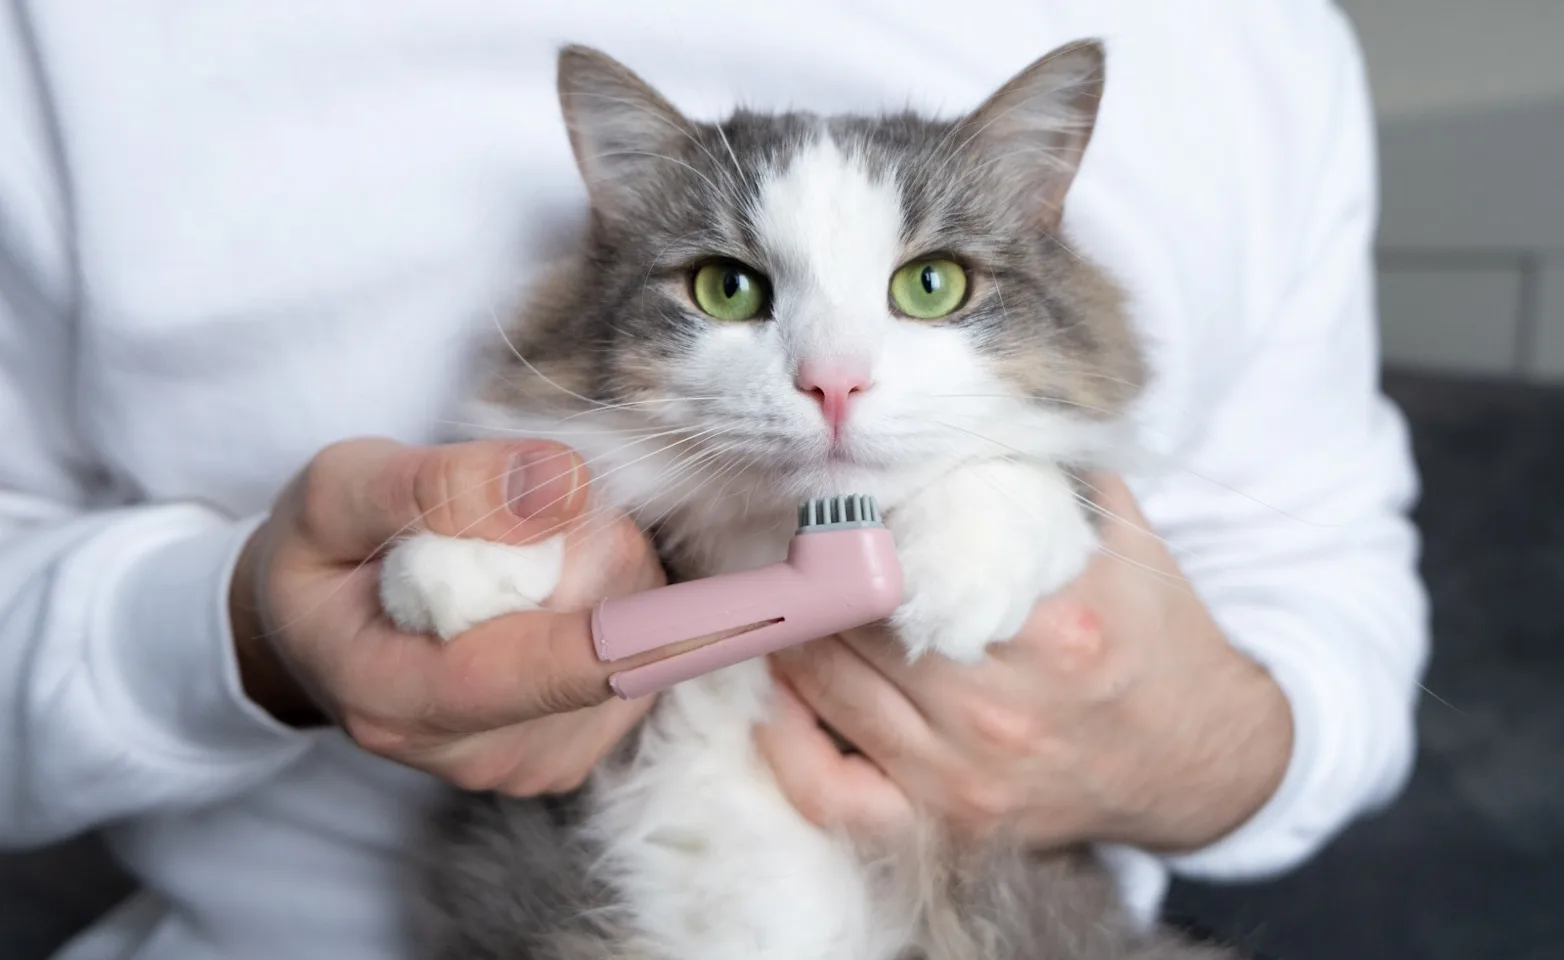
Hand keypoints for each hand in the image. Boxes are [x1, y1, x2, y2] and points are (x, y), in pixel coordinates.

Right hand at [230, 437, 664, 795]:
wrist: (311, 629)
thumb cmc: (324, 554)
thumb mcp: (341, 489)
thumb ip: (441, 486)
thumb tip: (564, 487)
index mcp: (400, 697)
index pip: (556, 668)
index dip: (658, 632)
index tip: (754, 608)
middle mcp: (473, 755)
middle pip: (611, 647)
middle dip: (599, 554)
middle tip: (522, 515)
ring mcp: (527, 766)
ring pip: (634, 655)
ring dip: (607, 579)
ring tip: (521, 557)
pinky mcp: (568, 755)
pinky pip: (634, 669)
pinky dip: (612, 614)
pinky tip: (545, 597)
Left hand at [758, 474, 1292, 852]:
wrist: (1199, 758)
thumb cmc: (1151, 637)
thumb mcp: (1119, 539)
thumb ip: (1041, 475)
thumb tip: (953, 419)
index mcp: (1053, 625)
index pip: (905, 559)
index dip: (852, 524)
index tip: (832, 501)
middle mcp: (1004, 708)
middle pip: (855, 621)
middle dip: (817, 573)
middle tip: (796, 542)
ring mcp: (970, 776)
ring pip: (828, 689)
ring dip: (795, 635)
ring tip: (793, 596)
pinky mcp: (950, 823)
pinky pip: (832, 794)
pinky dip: (788, 745)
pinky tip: (780, 697)